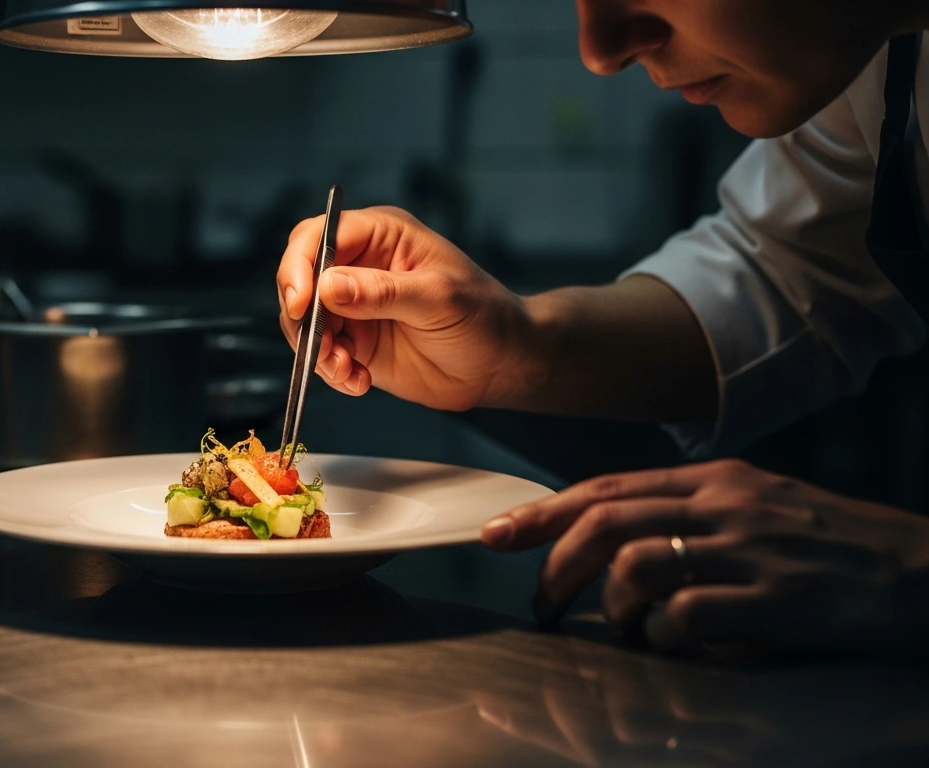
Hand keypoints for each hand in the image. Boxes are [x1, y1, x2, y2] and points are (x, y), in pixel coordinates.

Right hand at [276, 206, 541, 410]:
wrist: (499, 365)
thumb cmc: (484, 317)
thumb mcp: (438, 298)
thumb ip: (382, 292)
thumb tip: (328, 286)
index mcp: (381, 236)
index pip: (319, 236)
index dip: (300, 266)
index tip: (301, 303)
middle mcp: (360, 266)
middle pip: (300, 278)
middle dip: (302, 316)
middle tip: (322, 347)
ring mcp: (354, 306)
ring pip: (304, 321)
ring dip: (316, 350)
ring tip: (347, 370)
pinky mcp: (354, 341)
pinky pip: (320, 353)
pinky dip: (330, 371)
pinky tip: (358, 380)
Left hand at [481, 459, 928, 654]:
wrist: (923, 570)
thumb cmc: (835, 543)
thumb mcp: (758, 505)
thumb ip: (688, 512)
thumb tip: (610, 539)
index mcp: (715, 480)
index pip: (606, 486)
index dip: (543, 512)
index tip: (498, 534)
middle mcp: (723, 505)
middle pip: (605, 521)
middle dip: (554, 565)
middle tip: (543, 604)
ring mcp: (749, 549)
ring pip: (634, 563)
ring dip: (609, 605)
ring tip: (618, 630)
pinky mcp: (776, 598)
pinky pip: (686, 616)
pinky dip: (664, 636)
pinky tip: (673, 646)